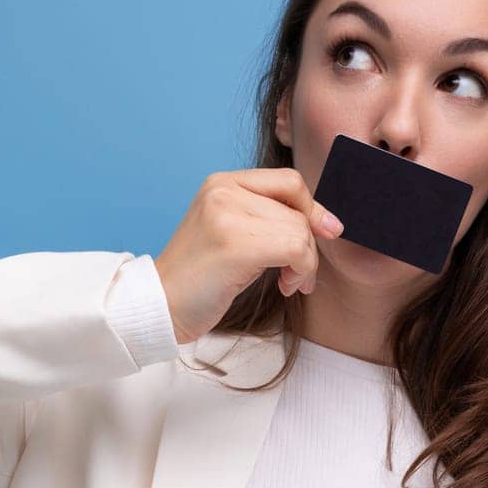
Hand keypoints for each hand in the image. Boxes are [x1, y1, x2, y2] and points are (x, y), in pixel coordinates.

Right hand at [153, 167, 343, 347]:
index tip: (326, 233)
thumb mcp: (232, 236)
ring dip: (306, 264)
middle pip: (298, 208)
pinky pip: (296, 248)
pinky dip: (301, 271)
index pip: (288, 181)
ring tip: (289, 283)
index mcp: (222, 183)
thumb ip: (267, 220)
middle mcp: (224, 190)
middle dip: (310, 245)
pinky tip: (286, 287)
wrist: (159, 306)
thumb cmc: (199, 280)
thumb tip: (328, 222)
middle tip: (298, 276)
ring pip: (300, 230)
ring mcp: (228, 214)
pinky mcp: (235, 244)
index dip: (313, 207)